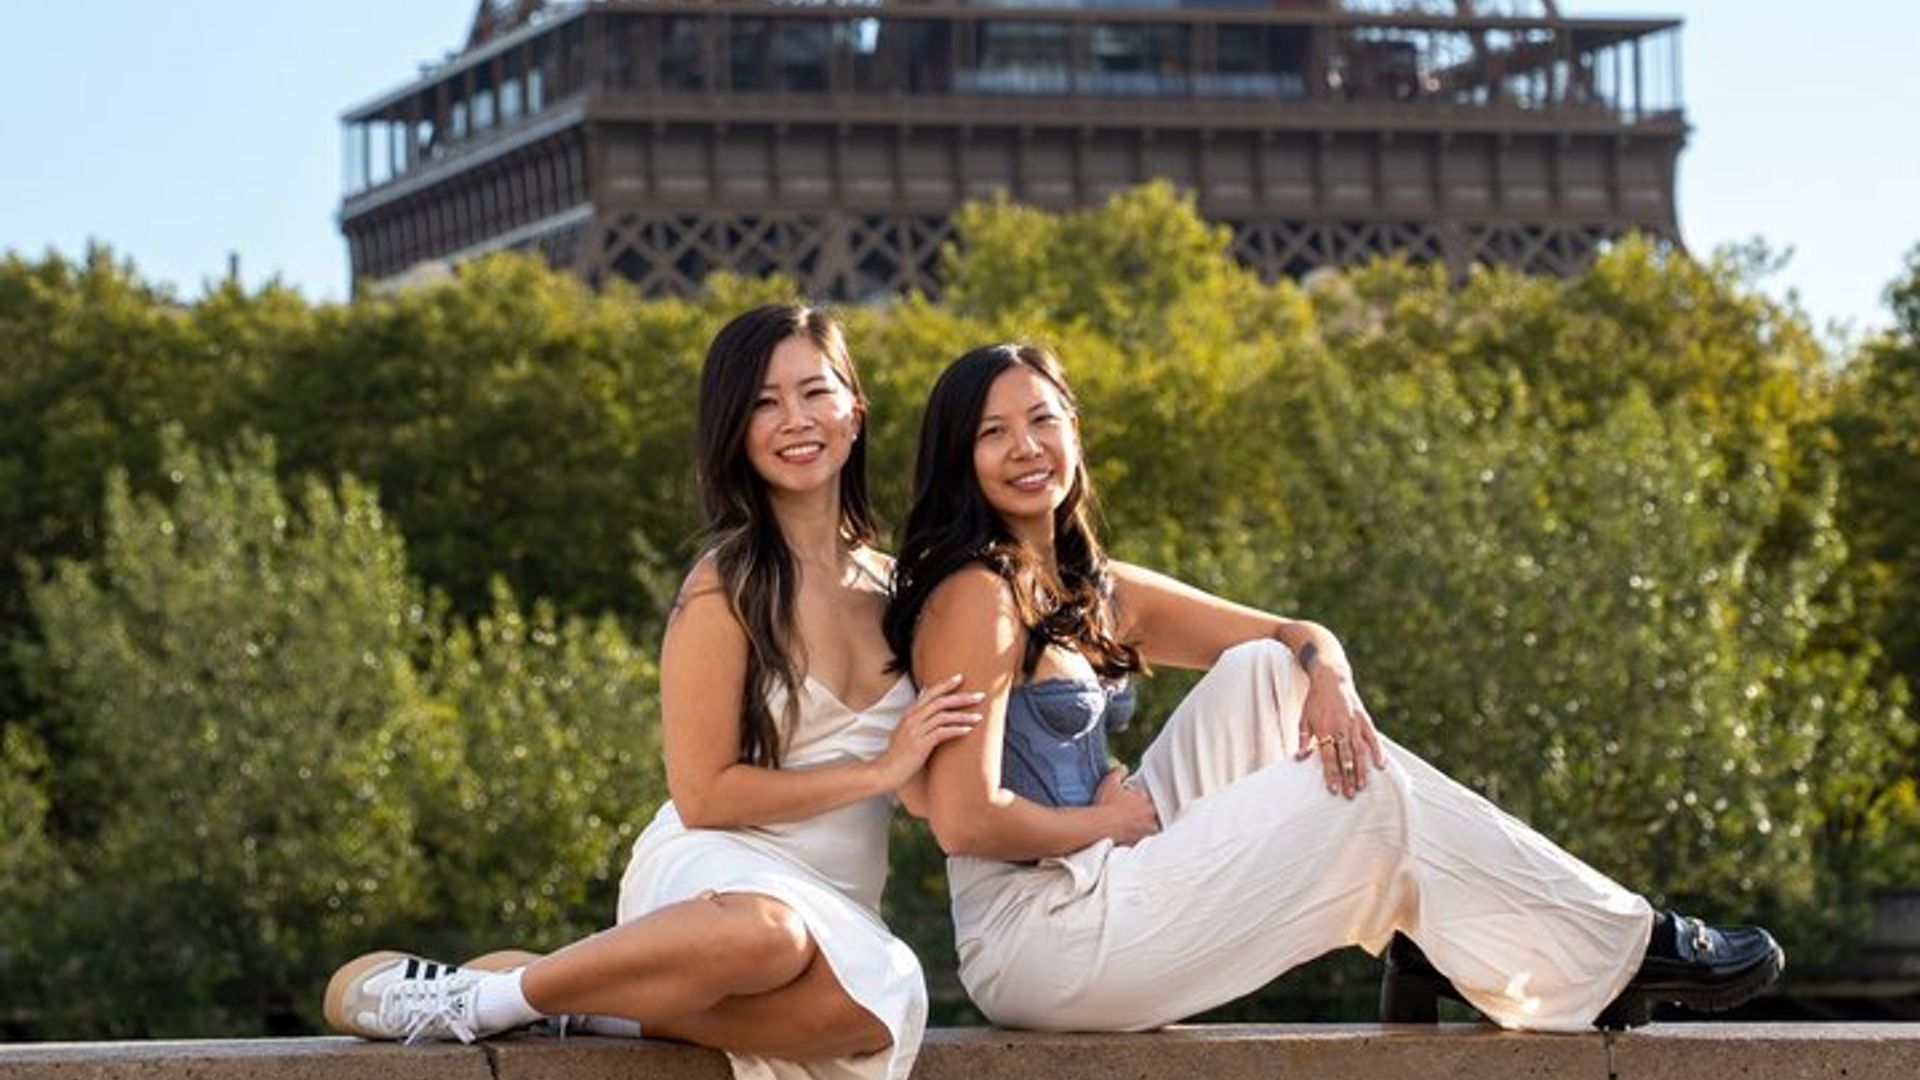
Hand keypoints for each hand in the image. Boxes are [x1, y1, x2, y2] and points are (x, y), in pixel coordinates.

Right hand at [873, 674, 982, 791]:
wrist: (886, 770)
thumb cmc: (899, 752)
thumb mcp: (904, 729)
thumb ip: (916, 716)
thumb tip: (923, 698)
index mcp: (909, 713)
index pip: (929, 693)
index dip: (945, 684)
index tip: (960, 677)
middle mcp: (912, 718)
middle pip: (940, 701)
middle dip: (962, 697)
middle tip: (980, 696)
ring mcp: (916, 731)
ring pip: (944, 717)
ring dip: (963, 716)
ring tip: (979, 717)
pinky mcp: (920, 744)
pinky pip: (942, 733)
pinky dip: (956, 730)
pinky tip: (968, 731)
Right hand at [1094, 766, 1160, 845]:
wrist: (1101, 826)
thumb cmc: (1106, 804)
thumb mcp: (1110, 782)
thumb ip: (1119, 772)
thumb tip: (1124, 768)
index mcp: (1144, 799)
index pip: (1142, 796)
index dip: (1133, 797)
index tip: (1124, 800)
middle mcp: (1149, 814)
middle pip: (1148, 811)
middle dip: (1140, 811)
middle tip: (1127, 813)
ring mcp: (1145, 829)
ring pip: (1148, 826)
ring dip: (1142, 825)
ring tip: (1130, 825)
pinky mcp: (1140, 842)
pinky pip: (1142, 840)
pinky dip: (1137, 837)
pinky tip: (1129, 836)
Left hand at [1293, 667, 1386, 798]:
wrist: (1330, 678)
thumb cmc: (1314, 701)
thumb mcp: (1303, 718)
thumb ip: (1302, 739)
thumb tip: (1298, 758)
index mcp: (1324, 729)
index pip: (1327, 757)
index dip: (1331, 774)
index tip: (1333, 790)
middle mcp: (1340, 728)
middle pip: (1344, 757)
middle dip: (1347, 777)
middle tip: (1350, 794)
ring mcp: (1354, 724)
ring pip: (1359, 751)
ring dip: (1361, 769)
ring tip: (1362, 786)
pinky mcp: (1364, 719)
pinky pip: (1373, 738)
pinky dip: (1378, 751)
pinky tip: (1381, 765)